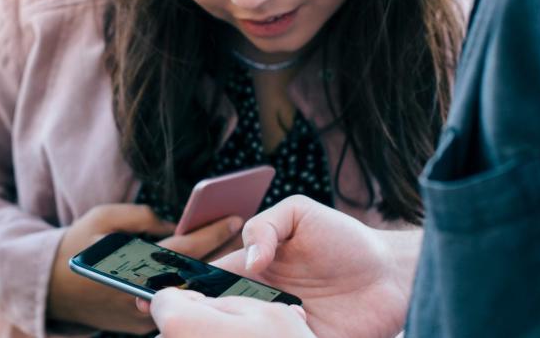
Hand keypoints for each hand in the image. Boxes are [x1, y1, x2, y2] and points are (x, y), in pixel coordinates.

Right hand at [47, 203, 241, 333]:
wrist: (49, 289)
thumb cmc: (75, 246)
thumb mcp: (102, 219)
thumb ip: (141, 217)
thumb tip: (176, 221)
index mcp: (131, 266)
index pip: (183, 249)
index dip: (212, 233)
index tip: (235, 218)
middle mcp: (138, 296)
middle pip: (192, 275)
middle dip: (220, 254)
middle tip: (246, 237)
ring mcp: (139, 316)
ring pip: (184, 293)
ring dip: (208, 272)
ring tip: (234, 251)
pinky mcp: (138, 326)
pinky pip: (171, 303)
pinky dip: (189, 287)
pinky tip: (208, 271)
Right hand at [142, 196, 417, 337]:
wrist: (392, 275)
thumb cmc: (345, 239)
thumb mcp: (300, 214)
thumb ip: (266, 227)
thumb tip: (248, 259)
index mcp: (250, 270)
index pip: (205, 282)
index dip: (176, 288)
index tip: (147, 296)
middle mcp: (258, 302)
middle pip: (214, 317)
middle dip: (189, 319)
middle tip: (166, 322)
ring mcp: (277, 330)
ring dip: (224, 334)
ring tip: (210, 330)